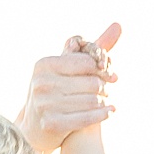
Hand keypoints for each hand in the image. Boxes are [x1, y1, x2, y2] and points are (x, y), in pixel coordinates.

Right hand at [20, 23, 120, 153]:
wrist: (35, 128)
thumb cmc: (55, 92)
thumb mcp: (67, 68)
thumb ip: (92, 49)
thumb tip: (119, 25)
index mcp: (44, 64)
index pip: (86, 62)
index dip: (102, 69)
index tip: (110, 75)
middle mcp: (42, 83)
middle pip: (92, 82)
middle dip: (104, 87)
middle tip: (107, 91)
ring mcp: (45, 105)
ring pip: (92, 100)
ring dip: (104, 102)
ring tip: (106, 102)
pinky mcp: (51, 124)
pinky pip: (87, 118)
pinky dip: (102, 115)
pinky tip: (109, 112)